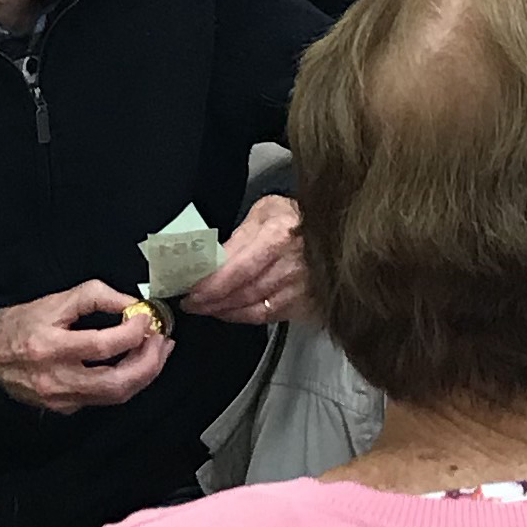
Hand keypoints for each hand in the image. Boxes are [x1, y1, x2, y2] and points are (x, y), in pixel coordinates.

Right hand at [0, 280, 171, 413]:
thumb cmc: (20, 325)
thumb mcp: (55, 300)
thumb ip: (96, 296)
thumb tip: (132, 304)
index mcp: (51, 347)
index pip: (104, 346)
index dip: (133, 332)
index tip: (146, 318)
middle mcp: (57, 379)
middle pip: (117, 383)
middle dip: (149, 363)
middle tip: (163, 341)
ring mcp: (62, 399)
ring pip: (116, 396)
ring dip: (144, 375)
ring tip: (157, 352)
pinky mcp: (65, 408)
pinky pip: (104, 399)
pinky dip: (126, 382)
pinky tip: (135, 364)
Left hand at [180, 194, 306, 326]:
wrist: (336, 230)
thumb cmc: (297, 217)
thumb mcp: (266, 210)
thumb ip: (240, 234)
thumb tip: (214, 258)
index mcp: (277, 235)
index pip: (236, 269)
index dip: (210, 284)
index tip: (190, 291)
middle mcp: (290, 265)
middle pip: (242, 292)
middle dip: (211, 301)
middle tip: (191, 303)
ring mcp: (300, 288)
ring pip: (253, 309)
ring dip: (224, 312)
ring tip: (206, 308)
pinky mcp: (306, 304)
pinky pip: (269, 316)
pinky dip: (245, 317)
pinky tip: (231, 312)